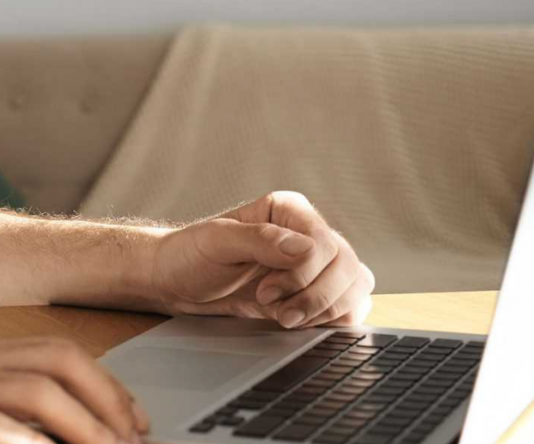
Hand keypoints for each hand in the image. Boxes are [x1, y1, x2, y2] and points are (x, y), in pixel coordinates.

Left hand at [147, 190, 374, 328]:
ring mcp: (317, 265)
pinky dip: (333, 320)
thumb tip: (304, 250)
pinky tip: (299, 322)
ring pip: (355, 287)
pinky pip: (350, 306)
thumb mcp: (215, 242)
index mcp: (289, 211)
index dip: (302, 275)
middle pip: (347, 267)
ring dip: (325, 311)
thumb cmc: (191, 254)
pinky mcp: (316, 292)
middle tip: (279, 312)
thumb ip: (259, 239)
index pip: (324, 244)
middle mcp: (309, 234)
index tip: (265, 292)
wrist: (177, 281)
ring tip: (284, 317)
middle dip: (315, 298)